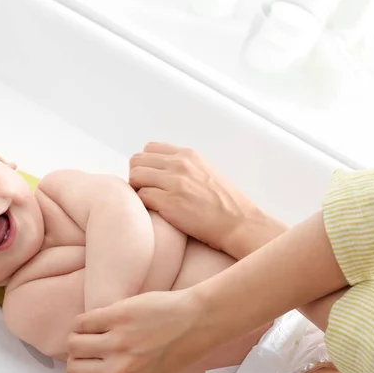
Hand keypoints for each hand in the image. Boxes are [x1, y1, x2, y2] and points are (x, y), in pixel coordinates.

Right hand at [66, 289, 203, 372]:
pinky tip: (96, 320)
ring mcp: (117, 343)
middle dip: (77, 357)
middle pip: (73, 368)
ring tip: (91, 332)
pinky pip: (82, 322)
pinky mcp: (117, 317)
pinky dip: (83, 321)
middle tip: (86, 348)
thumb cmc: (177, 348)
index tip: (86, 365)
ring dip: (78, 337)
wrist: (196, 322)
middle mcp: (120, 372)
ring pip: (73, 343)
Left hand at [129, 142, 279, 257]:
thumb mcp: (205, 171)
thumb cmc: (224, 204)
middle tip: (145, 191)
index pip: (149, 148)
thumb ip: (183, 166)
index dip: (145, 164)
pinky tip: (155, 212)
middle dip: (137, 176)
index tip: (150, 178)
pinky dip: (143, 205)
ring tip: (149, 202)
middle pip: (137, 161)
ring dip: (137, 190)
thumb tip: (159, 169)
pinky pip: (140, 197)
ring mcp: (174, 182)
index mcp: (188, 154)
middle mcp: (179, 164)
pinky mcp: (169, 202)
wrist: (239, 224)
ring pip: (134, 177)